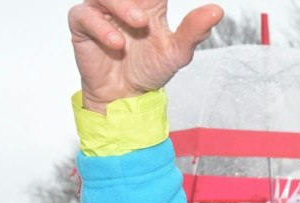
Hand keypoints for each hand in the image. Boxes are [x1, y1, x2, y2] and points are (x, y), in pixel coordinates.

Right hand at [69, 0, 223, 111]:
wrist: (126, 96)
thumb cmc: (150, 69)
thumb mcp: (177, 52)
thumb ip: (194, 31)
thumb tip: (217, 10)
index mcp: (148, 3)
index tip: (159, 4)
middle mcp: (123, 3)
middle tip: (148, 13)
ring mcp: (101, 11)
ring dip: (121, 5)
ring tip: (140, 23)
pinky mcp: (83, 25)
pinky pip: (84, 16)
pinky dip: (100, 27)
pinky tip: (117, 43)